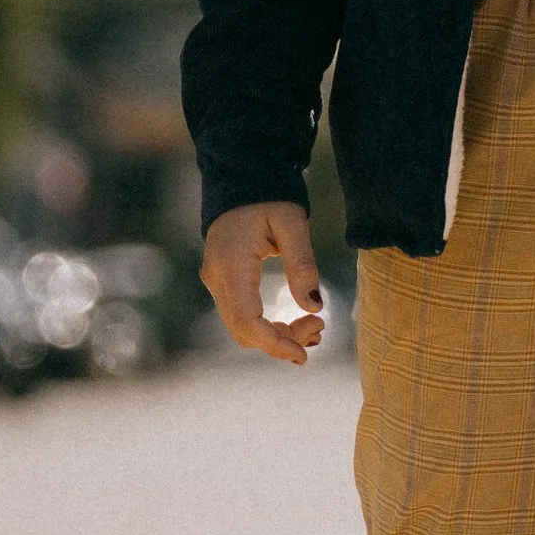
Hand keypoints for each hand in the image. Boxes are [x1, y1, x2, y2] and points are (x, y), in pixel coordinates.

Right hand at [200, 200, 325, 365]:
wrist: (241, 180)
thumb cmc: (269, 198)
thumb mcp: (293, 223)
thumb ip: (303, 264)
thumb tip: (314, 307)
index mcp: (232, 264)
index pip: (247, 320)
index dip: (274, 344)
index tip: (303, 354)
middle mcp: (216, 277)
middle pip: (243, 330)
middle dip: (281, 340)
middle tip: (320, 328)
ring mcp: (214, 282)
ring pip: (241, 328)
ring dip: (276, 336)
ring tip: (314, 327)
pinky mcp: (221, 283)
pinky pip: (241, 316)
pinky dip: (267, 327)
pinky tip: (294, 325)